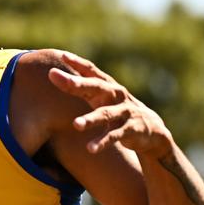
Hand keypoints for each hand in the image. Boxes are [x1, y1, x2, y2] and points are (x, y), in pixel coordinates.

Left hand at [48, 51, 171, 157]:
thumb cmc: (118, 111)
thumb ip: (80, 88)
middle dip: (79, 83)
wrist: (151, 130)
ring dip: (91, 119)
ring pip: (105, 114)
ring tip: (76, 125)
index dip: (78, 63)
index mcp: (106, 86)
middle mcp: (115, 95)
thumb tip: (52, 75)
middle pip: (97, 87)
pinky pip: (114, 136)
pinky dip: (103, 142)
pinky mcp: (130, 129)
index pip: (91, 71)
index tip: (62, 55)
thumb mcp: (101, 98)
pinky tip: (91, 149)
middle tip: (62, 79)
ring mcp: (124, 112)